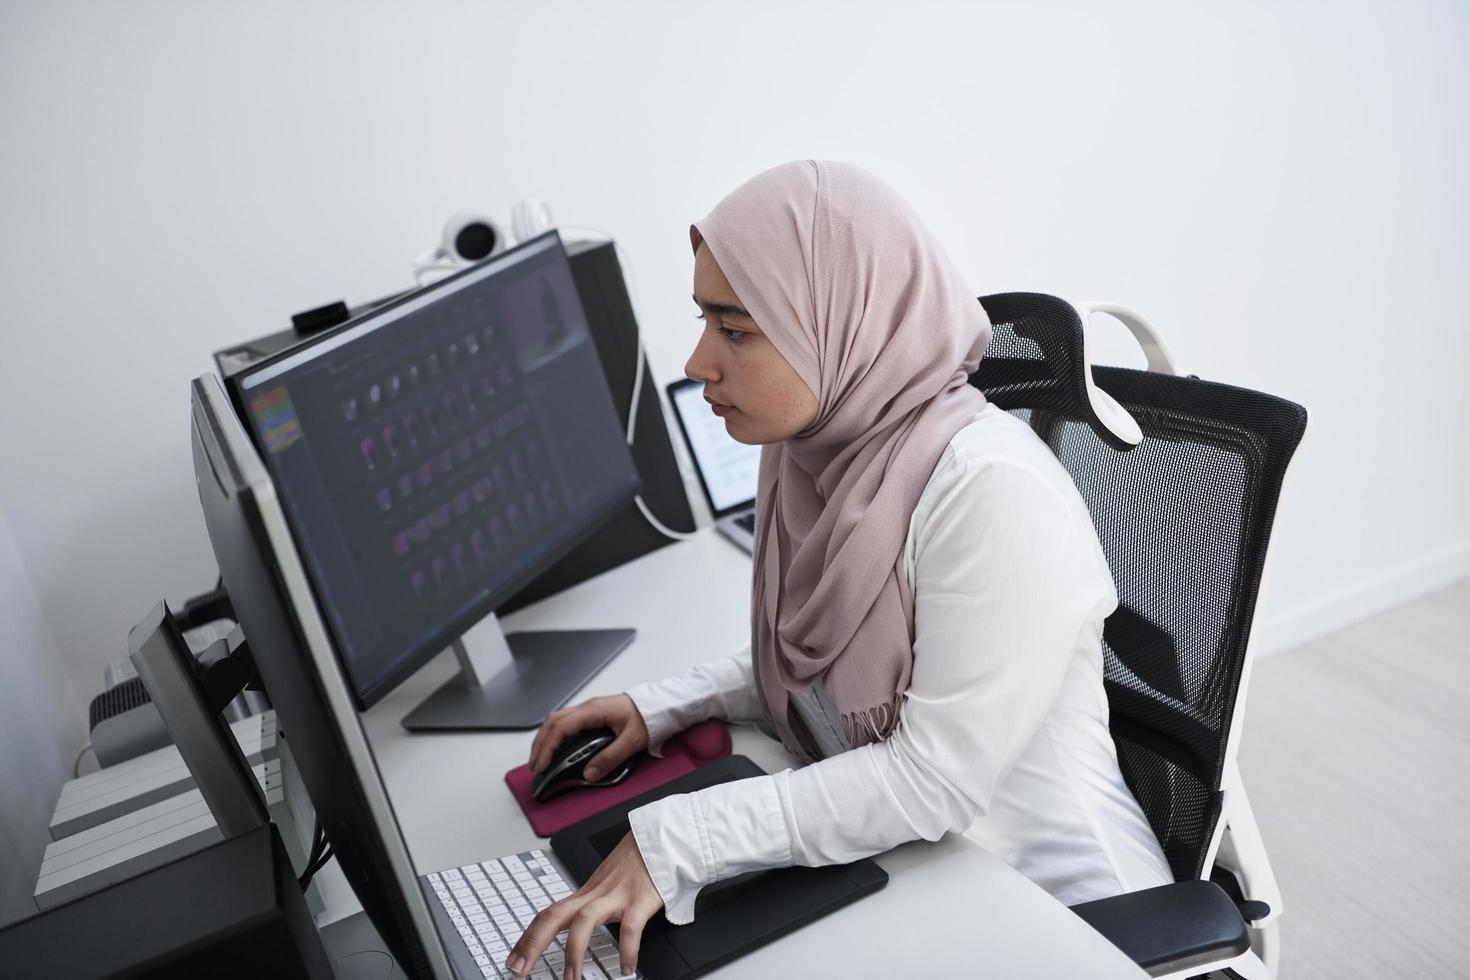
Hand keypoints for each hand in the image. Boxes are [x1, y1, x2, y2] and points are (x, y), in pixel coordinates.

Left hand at [504, 832, 661, 978]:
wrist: (660, 839)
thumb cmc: (635, 863)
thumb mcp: (606, 884)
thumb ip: (592, 903)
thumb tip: (577, 928)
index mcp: (585, 893)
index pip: (547, 914)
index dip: (526, 937)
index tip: (513, 959)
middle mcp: (595, 893)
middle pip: (554, 915)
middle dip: (532, 944)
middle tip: (518, 971)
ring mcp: (616, 896)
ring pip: (584, 920)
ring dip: (573, 951)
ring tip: (570, 979)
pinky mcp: (640, 899)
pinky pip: (630, 928)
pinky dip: (627, 950)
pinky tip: (627, 968)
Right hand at [528, 694, 649, 781]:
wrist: (658, 705)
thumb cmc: (647, 719)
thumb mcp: (632, 741)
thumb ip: (610, 758)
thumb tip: (588, 774)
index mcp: (594, 711)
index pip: (561, 727)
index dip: (548, 746)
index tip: (541, 765)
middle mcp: (587, 707)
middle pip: (553, 721)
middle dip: (540, 744)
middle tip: (535, 766)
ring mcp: (588, 709)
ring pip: (556, 720)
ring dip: (545, 738)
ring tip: (539, 758)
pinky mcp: (591, 714)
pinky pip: (565, 722)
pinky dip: (554, 735)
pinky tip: (554, 747)